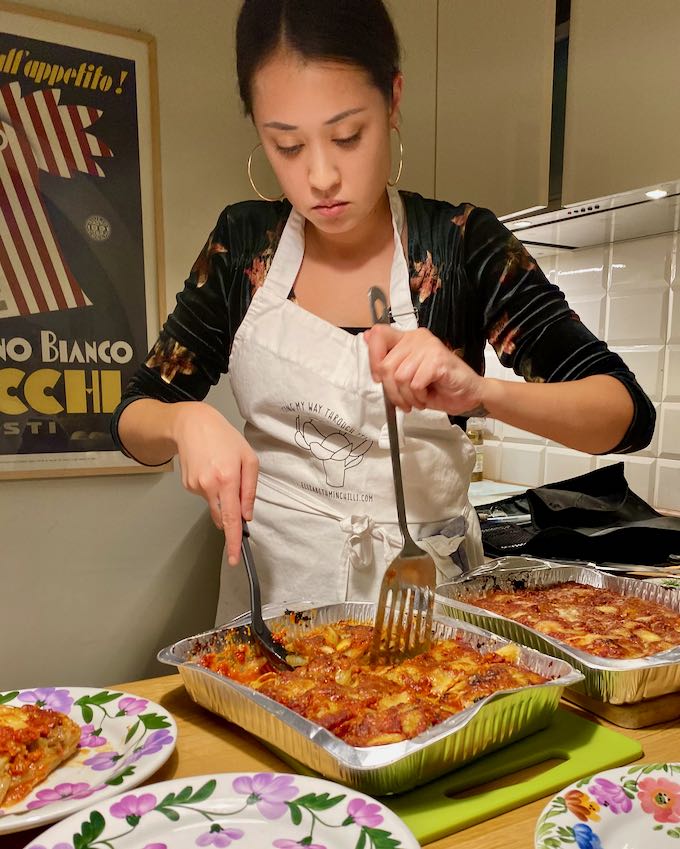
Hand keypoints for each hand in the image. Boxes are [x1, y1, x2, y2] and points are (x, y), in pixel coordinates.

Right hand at [172, 402, 258, 565]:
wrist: (192, 424)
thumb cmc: (224, 438)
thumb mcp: (248, 459)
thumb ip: (250, 490)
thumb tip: (246, 515)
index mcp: (227, 479)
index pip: (230, 518)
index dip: (232, 541)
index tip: (234, 558)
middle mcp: (209, 486)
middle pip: (221, 517)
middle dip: (230, 516)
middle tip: (235, 493)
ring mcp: (195, 487)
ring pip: (214, 505)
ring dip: (221, 496)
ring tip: (222, 469)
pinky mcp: (187, 485)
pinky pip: (206, 495)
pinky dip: (212, 488)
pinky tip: (211, 469)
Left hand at [364, 325, 485, 414]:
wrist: (468, 396)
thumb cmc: (439, 387)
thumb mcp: (406, 376)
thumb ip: (388, 359)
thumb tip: (366, 337)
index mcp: (408, 339)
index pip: (379, 335)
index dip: (373, 358)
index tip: (379, 378)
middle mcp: (417, 338)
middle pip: (385, 366)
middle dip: (392, 391)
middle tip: (405, 400)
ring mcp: (428, 347)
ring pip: (399, 377)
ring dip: (407, 396)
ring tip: (419, 398)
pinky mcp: (438, 360)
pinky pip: (414, 383)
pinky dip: (419, 396)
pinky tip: (428, 394)